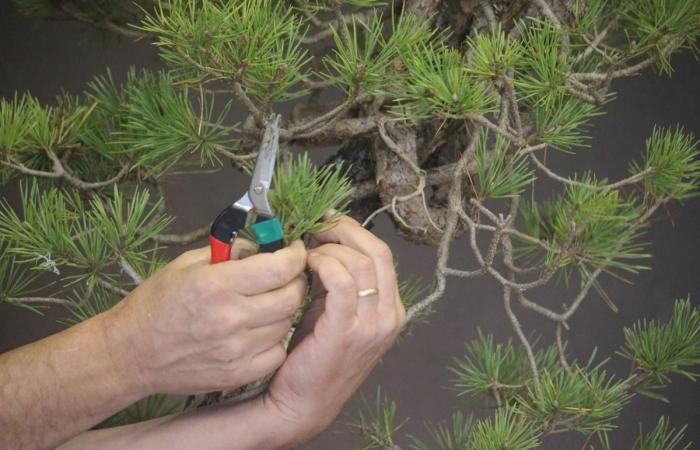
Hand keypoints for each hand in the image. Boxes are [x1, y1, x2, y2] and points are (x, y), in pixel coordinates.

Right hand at [104, 240, 306, 395]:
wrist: (131, 354)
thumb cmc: (156, 305)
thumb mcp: (186, 264)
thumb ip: (228, 251)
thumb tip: (261, 244)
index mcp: (217, 285)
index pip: (280, 268)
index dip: (296, 255)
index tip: (295, 250)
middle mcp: (231, 318)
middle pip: (292, 296)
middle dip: (296, 280)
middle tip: (286, 275)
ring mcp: (236, 350)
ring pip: (287, 323)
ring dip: (284, 309)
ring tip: (266, 302)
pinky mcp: (238, 374)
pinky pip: (277, 352)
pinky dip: (275, 339)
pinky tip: (258, 330)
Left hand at [262, 215, 405, 444]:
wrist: (305, 402)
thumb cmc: (315, 354)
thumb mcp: (335, 311)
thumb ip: (338, 280)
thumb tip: (324, 241)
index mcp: (391, 309)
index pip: (381, 254)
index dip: (353, 230)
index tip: (326, 221)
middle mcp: (389, 315)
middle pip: (377, 251)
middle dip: (344, 230)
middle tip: (317, 227)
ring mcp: (372, 325)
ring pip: (360, 263)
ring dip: (330, 248)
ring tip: (308, 252)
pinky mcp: (347, 331)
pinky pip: (342, 282)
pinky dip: (325, 264)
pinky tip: (309, 265)